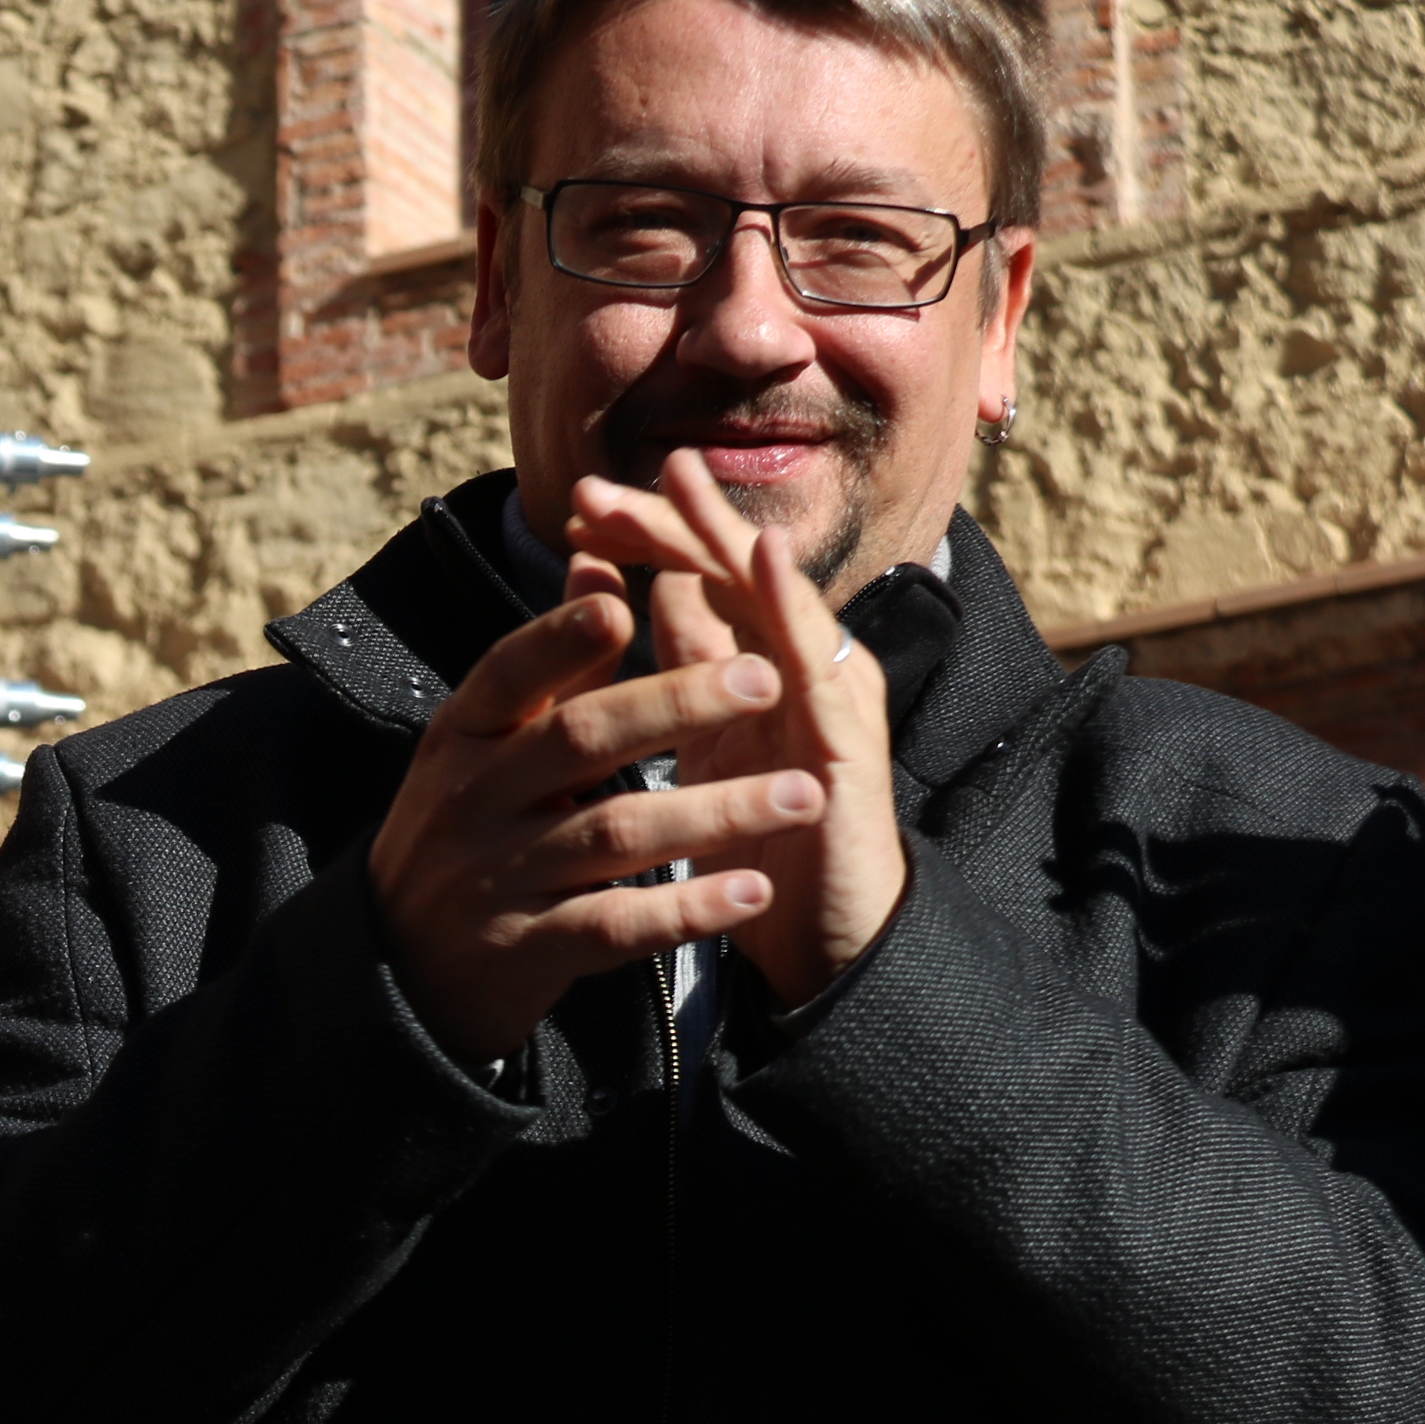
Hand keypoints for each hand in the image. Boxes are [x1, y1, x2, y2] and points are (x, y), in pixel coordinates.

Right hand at [365, 560, 830, 1065]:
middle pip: (579, 740)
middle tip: (768, 679)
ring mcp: (498, 877)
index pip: (511, 672)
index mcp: (464, 735)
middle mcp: (474, 799)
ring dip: (714, 810)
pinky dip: (685, 909)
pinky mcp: (527, 950)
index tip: (629, 606)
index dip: (563, 639)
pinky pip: (614, 925)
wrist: (400, 969)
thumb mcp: (485, 746)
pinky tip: (750, 891)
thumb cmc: (466, 830)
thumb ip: (552, 665)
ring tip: (803, 793)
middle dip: (676, 705)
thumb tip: (599, 565)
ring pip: (613, 832)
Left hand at [565, 457, 906, 1009]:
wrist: (822, 943)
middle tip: (611, 480)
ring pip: (776, 597)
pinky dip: (789, 602)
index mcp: (755, 671)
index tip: (577, 510)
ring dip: (725, 534)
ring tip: (685, 480)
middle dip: (672, 522)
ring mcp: (828, 697)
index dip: (641, 544)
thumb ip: (677, 671)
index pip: (696, 586)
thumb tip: (630, 595)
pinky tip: (762, 557)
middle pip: (732, 574)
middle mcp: (797, 669)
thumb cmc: (762, 847)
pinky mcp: (848, 737)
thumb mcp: (700, 748)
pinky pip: (817, 658)